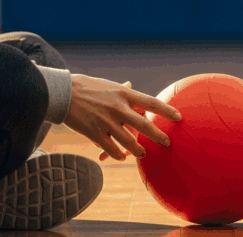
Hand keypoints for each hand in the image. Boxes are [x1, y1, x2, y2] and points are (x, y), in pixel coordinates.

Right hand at [64, 77, 180, 161]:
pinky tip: (122, 156)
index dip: (167, 111)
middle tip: (167, 143)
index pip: (151, 103)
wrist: (64, 93)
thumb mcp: (108, 86)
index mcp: (124, 94)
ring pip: (128, 142)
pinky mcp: (94, 133)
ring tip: (143, 153)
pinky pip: (111, 149)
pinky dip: (118, 154)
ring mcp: (106, 121)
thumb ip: (122, 90)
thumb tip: (131, 86)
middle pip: (144, 126)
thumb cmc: (88, 87)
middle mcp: (118, 108)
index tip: (179, 117)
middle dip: (158, 136)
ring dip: (138, 150)